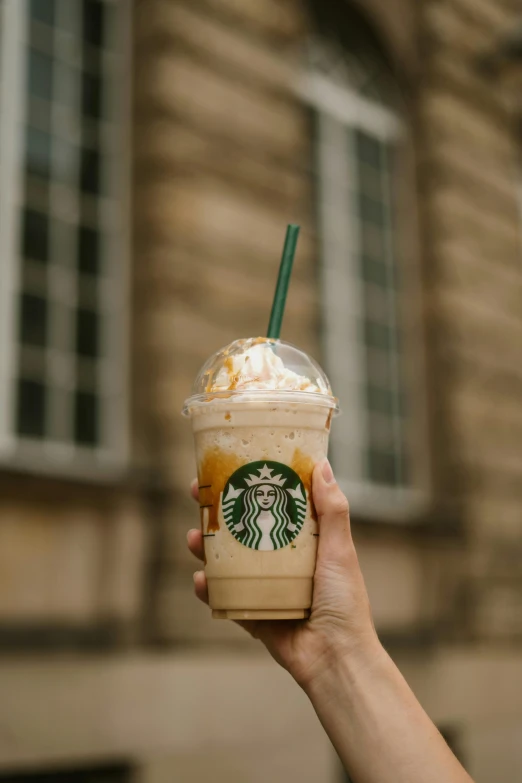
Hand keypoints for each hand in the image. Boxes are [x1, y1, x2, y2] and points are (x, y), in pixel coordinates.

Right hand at [187, 459, 380, 688]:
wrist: (336, 658)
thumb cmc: (345, 602)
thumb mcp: (340, 550)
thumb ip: (332, 511)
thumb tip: (323, 466)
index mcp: (303, 541)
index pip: (272, 503)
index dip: (251, 485)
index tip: (232, 466)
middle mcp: (281, 560)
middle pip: (242, 528)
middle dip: (217, 511)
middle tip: (197, 494)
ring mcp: (263, 586)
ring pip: (227, 560)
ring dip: (206, 547)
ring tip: (193, 538)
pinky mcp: (252, 612)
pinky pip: (224, 597)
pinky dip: (209, 589)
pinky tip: (200, 580)